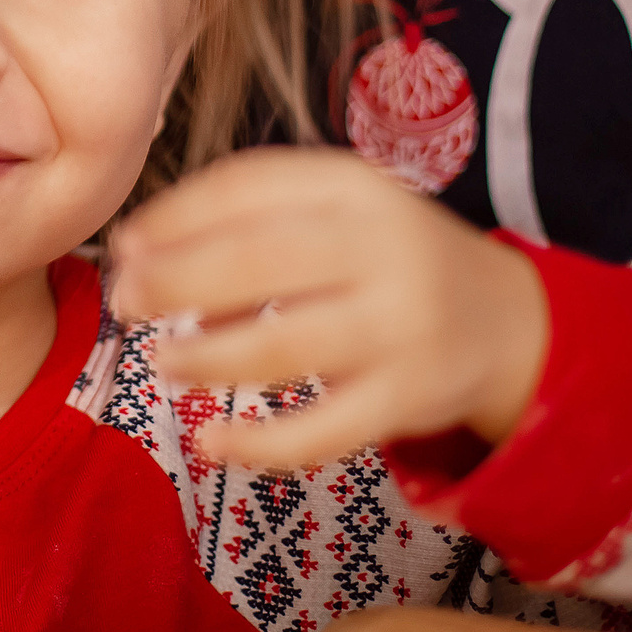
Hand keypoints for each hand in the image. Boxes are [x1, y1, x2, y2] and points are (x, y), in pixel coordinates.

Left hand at [110, 147, 548, 471]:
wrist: (506, 320)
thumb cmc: (384, 258)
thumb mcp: (337, 211)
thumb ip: (251, 218)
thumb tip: (141, 253)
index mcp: (354, 187)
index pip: (248, 187)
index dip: (174, 216)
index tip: (126, 243)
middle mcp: (383, 248)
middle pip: (257, 260)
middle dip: (175, 281)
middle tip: (125, 300)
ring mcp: (399, 326)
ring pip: (281, 348)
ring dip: (206, 359)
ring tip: (163, 364)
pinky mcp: (407, 399)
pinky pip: (322, 431)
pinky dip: (259, 444)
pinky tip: (212, 441)